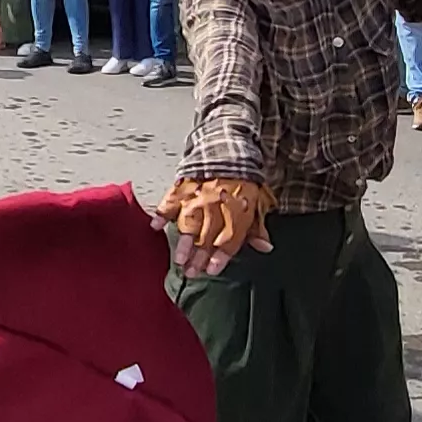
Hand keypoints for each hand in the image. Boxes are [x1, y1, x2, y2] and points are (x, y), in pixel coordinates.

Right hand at [156, 177, 273, 276]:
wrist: (227, 149)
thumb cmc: (243, 181)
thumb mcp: (258, 202)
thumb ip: (258, 226)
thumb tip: (265, 247)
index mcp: (236, 209)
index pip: (229, 237)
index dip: (221, 255)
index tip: (212, 270)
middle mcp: (216, 205)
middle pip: (207, 235)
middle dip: (199, 256)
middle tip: (191, 272)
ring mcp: (197, 196)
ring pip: (189, 223)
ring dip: (183, 242)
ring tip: (178, 259)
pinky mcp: (182, 187)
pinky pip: (169, 202)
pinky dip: (162, 214)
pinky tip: (156, 227)